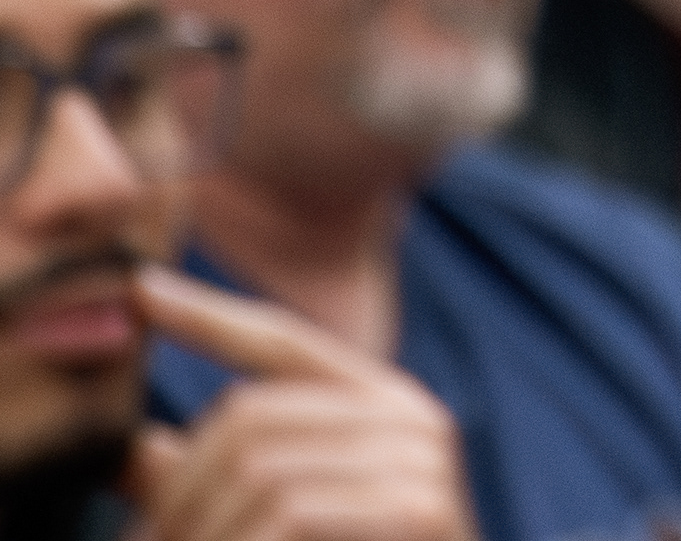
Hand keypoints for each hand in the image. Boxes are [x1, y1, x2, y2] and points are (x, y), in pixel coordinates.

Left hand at [125, 267, 478, 540]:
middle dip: (176, 490)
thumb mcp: (273, 519)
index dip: (208, 316)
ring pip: (258, 468)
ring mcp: (420, 462)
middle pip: (248, 415)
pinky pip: (291, 513)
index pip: (282, 340)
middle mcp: (408, 416)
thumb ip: (211, 481)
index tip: (139, 291)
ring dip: (198, 531)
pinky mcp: (419, 512)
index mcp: (377, 405)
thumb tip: (133, 447)